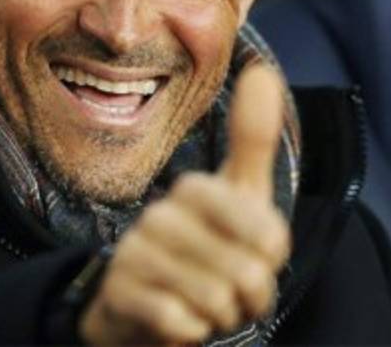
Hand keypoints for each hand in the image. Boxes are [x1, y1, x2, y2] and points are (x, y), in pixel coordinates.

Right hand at [80, 64, 291, 345]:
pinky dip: (190, 330)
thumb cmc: (204, 248)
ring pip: (213, 299)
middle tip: (230, 291)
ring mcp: (134, 255)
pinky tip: (178, 319)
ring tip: (205, 305)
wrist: (141, 308)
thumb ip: (253, 139)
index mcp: (194, 190)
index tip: (262, 260)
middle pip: (243, 272)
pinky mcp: (118, 294)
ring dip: (220, 315)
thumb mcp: (239, 197)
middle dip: (248, 295)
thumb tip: (262, 70)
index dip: (272, 258)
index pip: (264, 230)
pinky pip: (179, 322)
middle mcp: (159, 216)